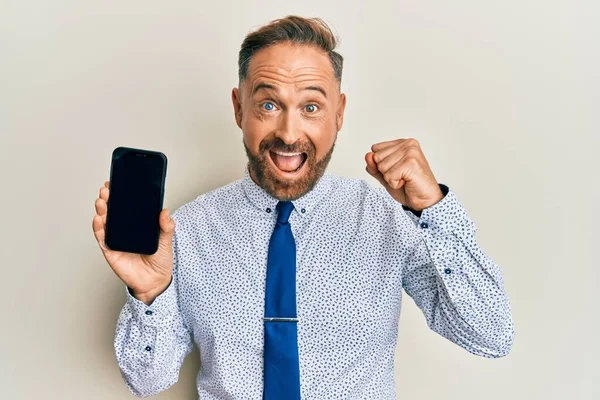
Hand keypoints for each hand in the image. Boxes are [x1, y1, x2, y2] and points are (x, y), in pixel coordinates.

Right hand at [92, 181, 174, 304]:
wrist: (155, 282)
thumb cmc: (160, 260)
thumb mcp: (166, 241)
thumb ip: (166, 227)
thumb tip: (165, 211)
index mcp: (137, 225)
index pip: (127, 207)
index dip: (121, 195)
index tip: (117, 183)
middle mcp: (125, 230)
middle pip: (113, 211)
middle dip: (108, 199)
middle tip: (107, 189)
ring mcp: (116, 239)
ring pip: (105, 222)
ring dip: (101, 210)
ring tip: (101, 200)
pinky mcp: (110, 251)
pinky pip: (102, 238)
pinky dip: (98, 228)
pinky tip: (98, 218)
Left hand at [365, 138, 443, 210]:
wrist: (424, 201)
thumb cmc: (407, 187)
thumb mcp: (385, 175)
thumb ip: (374, 166)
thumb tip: (368, 155)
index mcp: (402, 143)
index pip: (375, 149)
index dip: (381, 165)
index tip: (397, 170)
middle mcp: (408, 144)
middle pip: (377, 157)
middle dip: (386, 172)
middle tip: (402, 176)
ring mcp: (410, 152)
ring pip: (382, 167)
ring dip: (391, 178)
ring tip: (405, 179)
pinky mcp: (411, 163)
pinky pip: (389, 176)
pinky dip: (395, 184)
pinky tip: (407, 182)